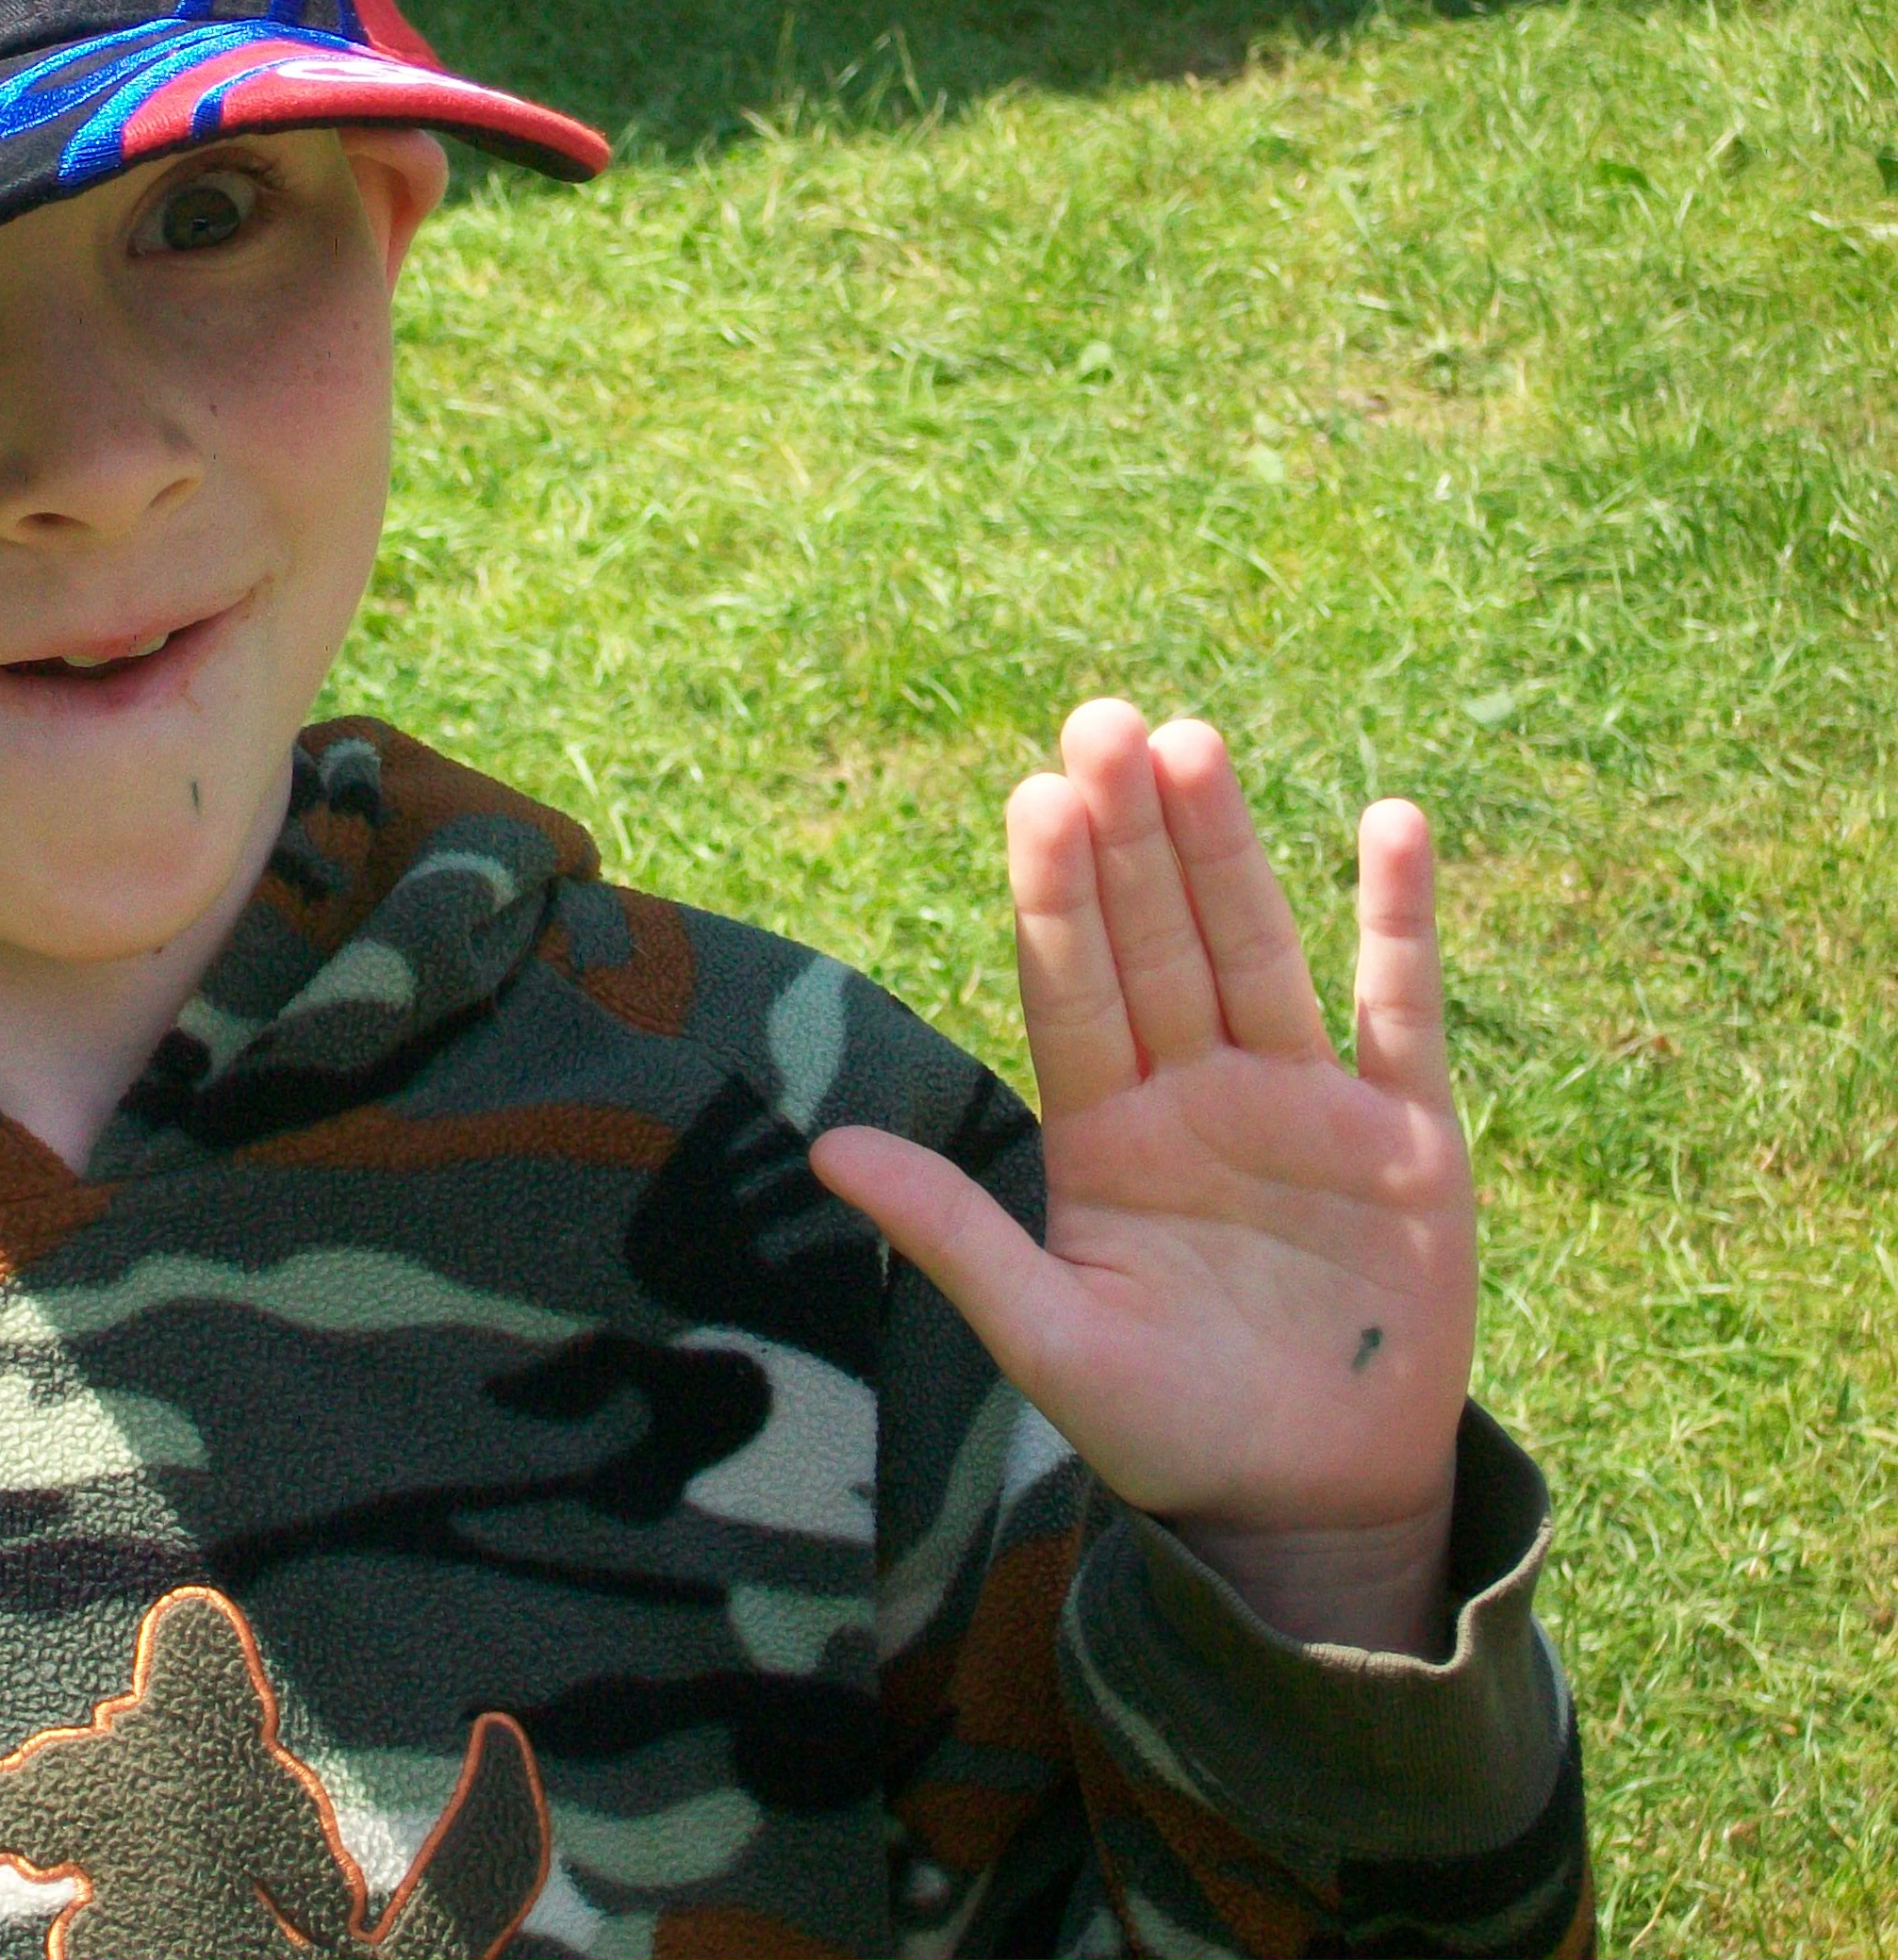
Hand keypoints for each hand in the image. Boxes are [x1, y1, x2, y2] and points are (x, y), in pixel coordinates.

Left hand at [811, 701, 1472, 1651]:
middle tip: (1101, 721)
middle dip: (1129, 836)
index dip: (1055, 894)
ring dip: (1228, 851)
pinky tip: (1389, 823)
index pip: (1071, 987)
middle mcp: (1196, 1095)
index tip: (1033, 796)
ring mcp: (1301, 1106)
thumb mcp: (1048, 1339)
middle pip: (1156, 941)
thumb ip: (952, 1235)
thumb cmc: (1164, 1430)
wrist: (1305, 1509)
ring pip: (1257, 949)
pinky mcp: (1407, 1138)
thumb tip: (826, 1148)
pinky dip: (1400, 921)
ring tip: (1193, 742)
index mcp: (1104, 1133)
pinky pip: (1400, 1012)